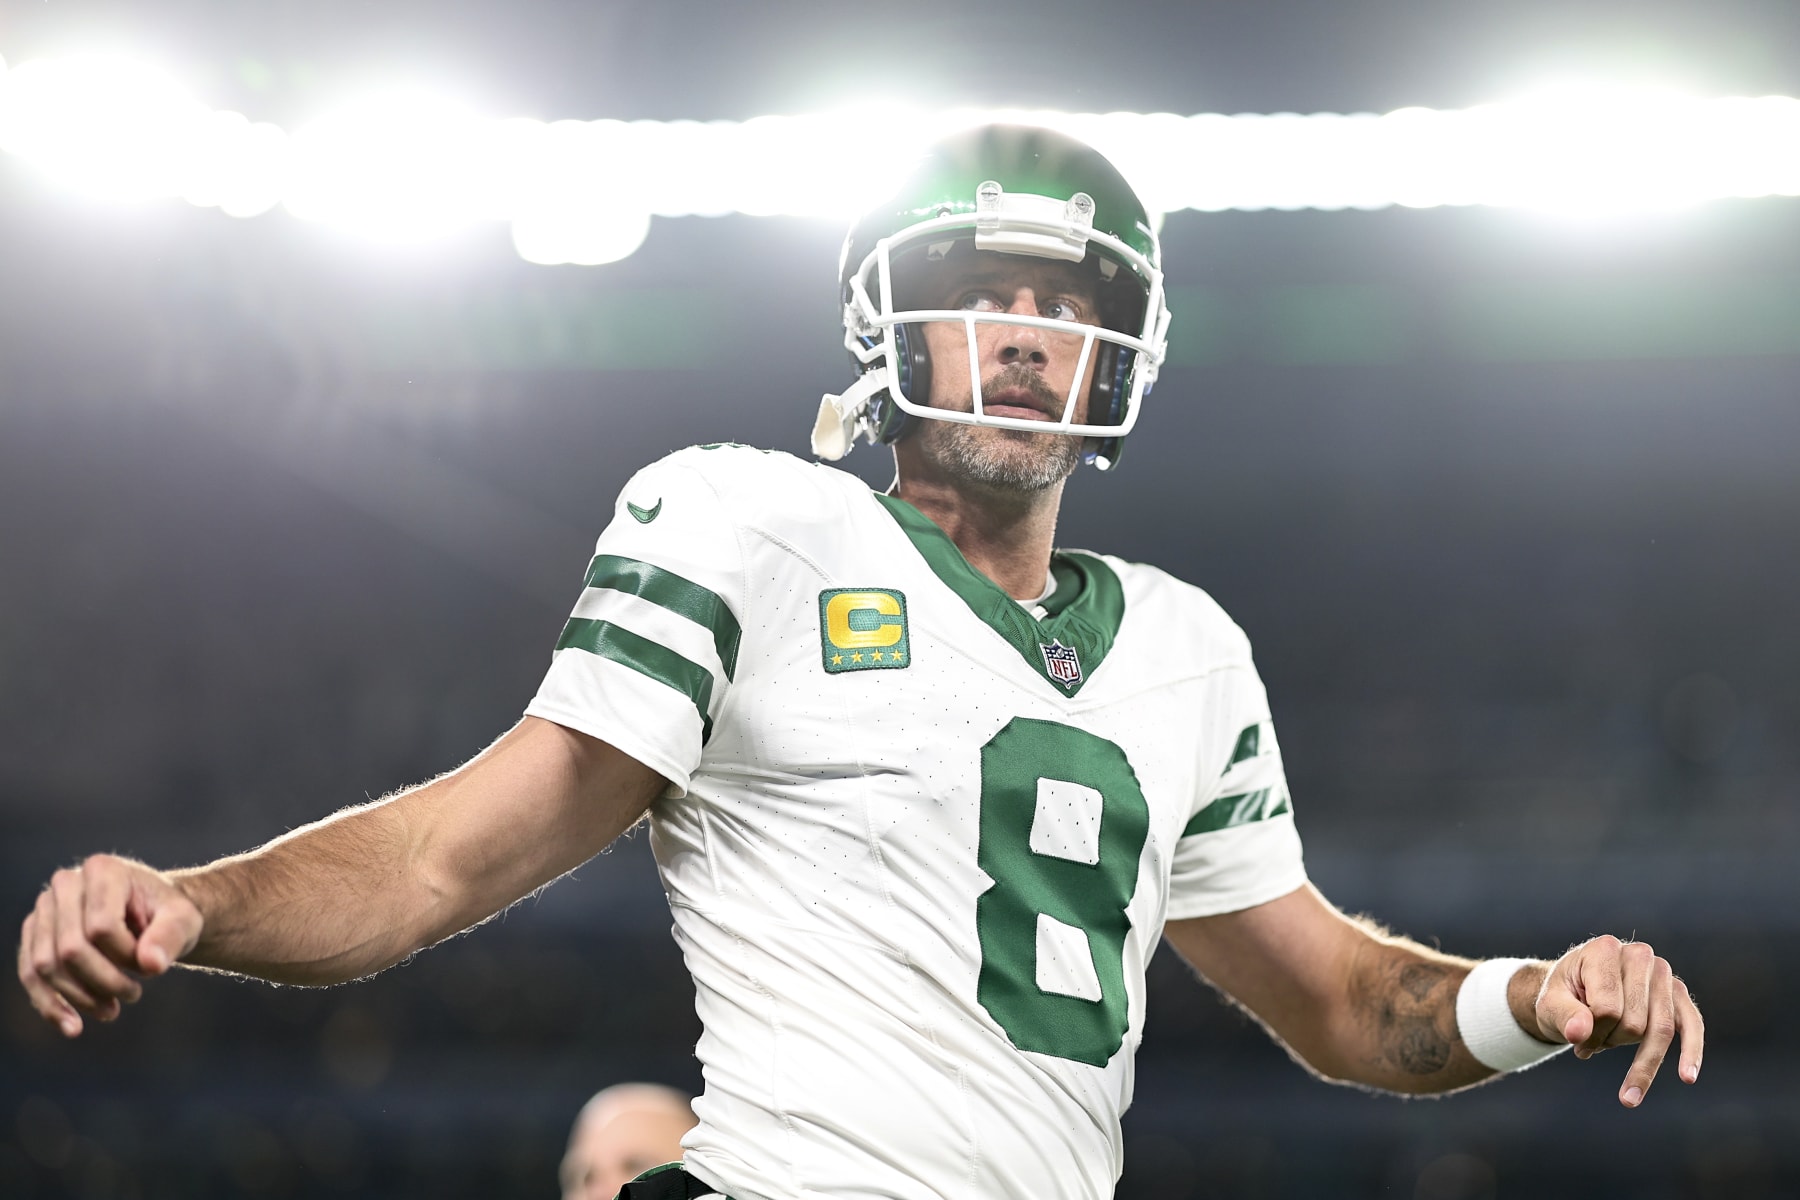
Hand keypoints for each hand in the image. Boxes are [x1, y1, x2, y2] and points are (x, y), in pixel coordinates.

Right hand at [17, 854, 202, 1037]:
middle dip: (103, 981)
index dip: (126, 956)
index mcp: (103, 870)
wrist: (154, 916)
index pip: (101, 927)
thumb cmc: (170, 915)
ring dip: (79, 997)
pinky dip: (50, 1004)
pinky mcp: (34, 934)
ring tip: (112, 1011)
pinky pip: (30, 974)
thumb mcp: (184, 920)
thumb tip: (151, 963)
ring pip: (45, 966)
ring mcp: (45, 908)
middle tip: (134, 995)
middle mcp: (65, 883)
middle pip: (70, 949)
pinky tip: (73, 1027)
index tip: (151, 965)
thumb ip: (172, 936)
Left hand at [1532, 935, 1701, 1107]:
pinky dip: (1691, 1052)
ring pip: (1660, 1031)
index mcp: (1605, 949)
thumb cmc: (1562, 995)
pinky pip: (1691, 1024)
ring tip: (1627, 1096)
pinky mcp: (1678, 995)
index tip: (1576, 1039)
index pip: (1607, 1008)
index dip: (1591, 1033)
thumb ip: (1563, 1015)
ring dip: (1640, 1063)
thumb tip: (1580, 1033)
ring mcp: (1663, 974)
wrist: (1575, 989)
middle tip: (1589, 1045)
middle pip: (1633, 1023)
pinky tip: (1687, 1076)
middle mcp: (1639, 955)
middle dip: (1610, 1043)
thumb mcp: (1549, 1003)